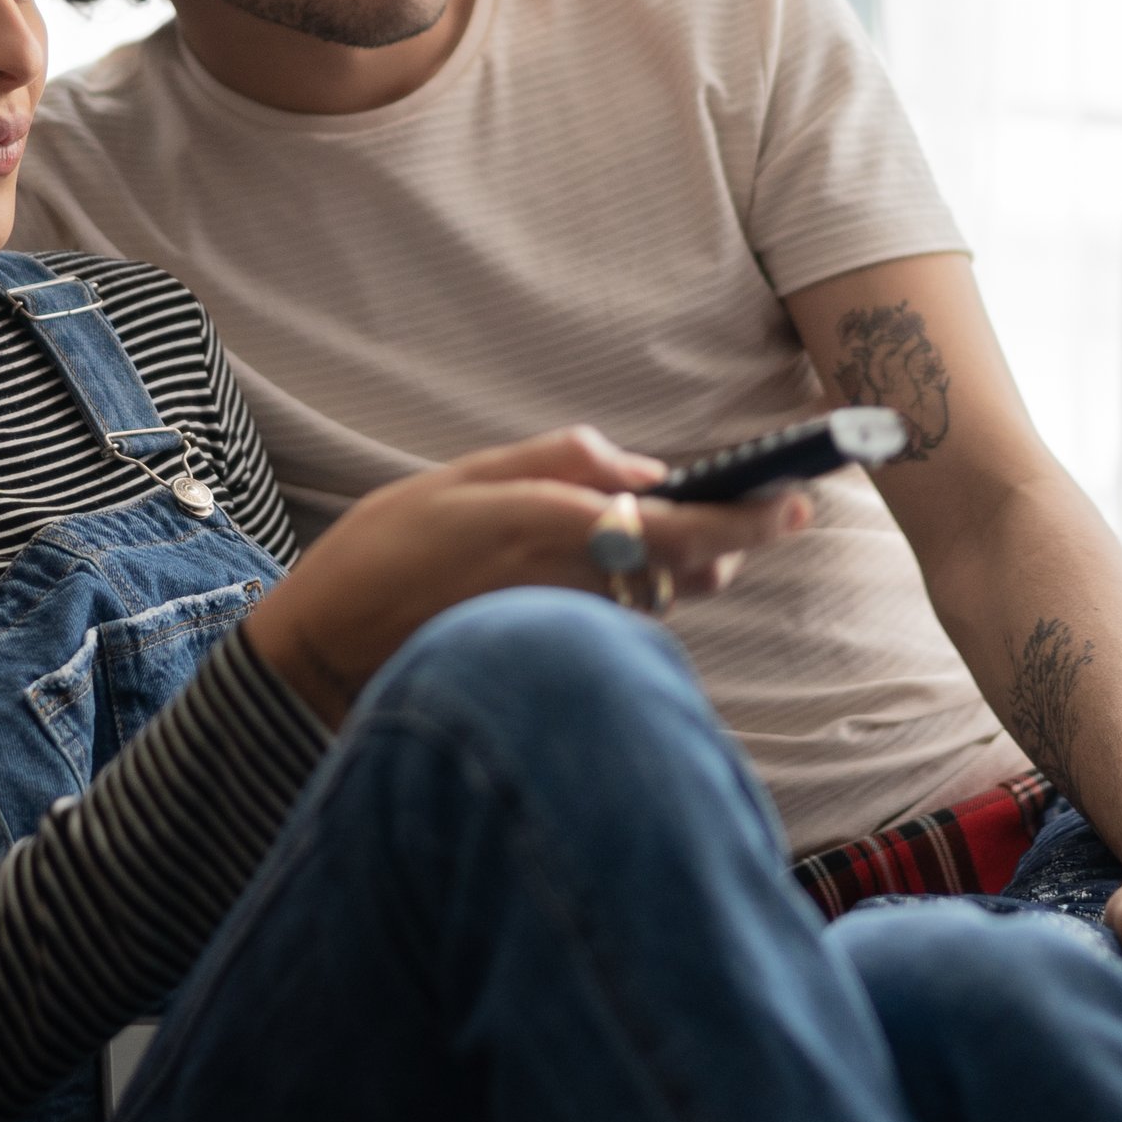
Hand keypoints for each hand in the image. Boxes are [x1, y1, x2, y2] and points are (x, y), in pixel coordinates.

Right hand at [243, 427, 806, 725]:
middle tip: (777, 508)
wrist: (324, 657)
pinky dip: (633, 595)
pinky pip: (619, 624)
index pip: (677, 529)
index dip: (746, 520)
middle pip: (686, 571)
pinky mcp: (554, 659)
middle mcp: (570, 588)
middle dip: (733, 542)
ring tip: (692, 536)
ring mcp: (566, 631)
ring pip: (658, 599)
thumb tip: (646, 468)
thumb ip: (558, 462)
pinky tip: (609, 575)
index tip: (797, 501)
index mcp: (550, 529)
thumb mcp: (460, 477)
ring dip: (684, 569)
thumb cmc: (384, 554)